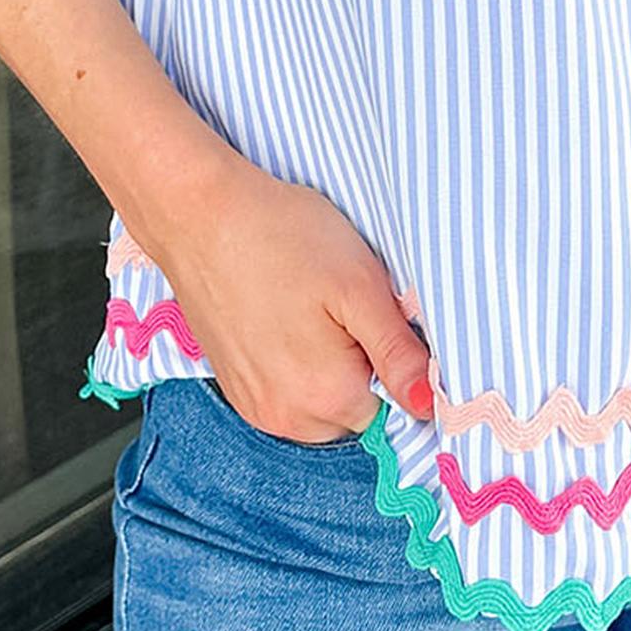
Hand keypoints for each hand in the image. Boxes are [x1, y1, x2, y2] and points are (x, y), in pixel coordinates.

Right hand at [141, 144, 434, 442]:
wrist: (199, 213)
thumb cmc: (281, 236)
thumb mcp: (360, 285)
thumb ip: (399, 352)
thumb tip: (431, 404)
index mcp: (326, 396)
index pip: (394, 405)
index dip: (392, 357)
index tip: (373, 315)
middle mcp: (285, 418)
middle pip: (354, 410)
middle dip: (359, 364)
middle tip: (339, 304)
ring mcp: (253, 405)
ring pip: (318, 403)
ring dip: (325, 366)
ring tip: (309, 306)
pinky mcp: (233, 386)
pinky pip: (283, 393)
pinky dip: (292, 363)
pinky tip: (283, 314)